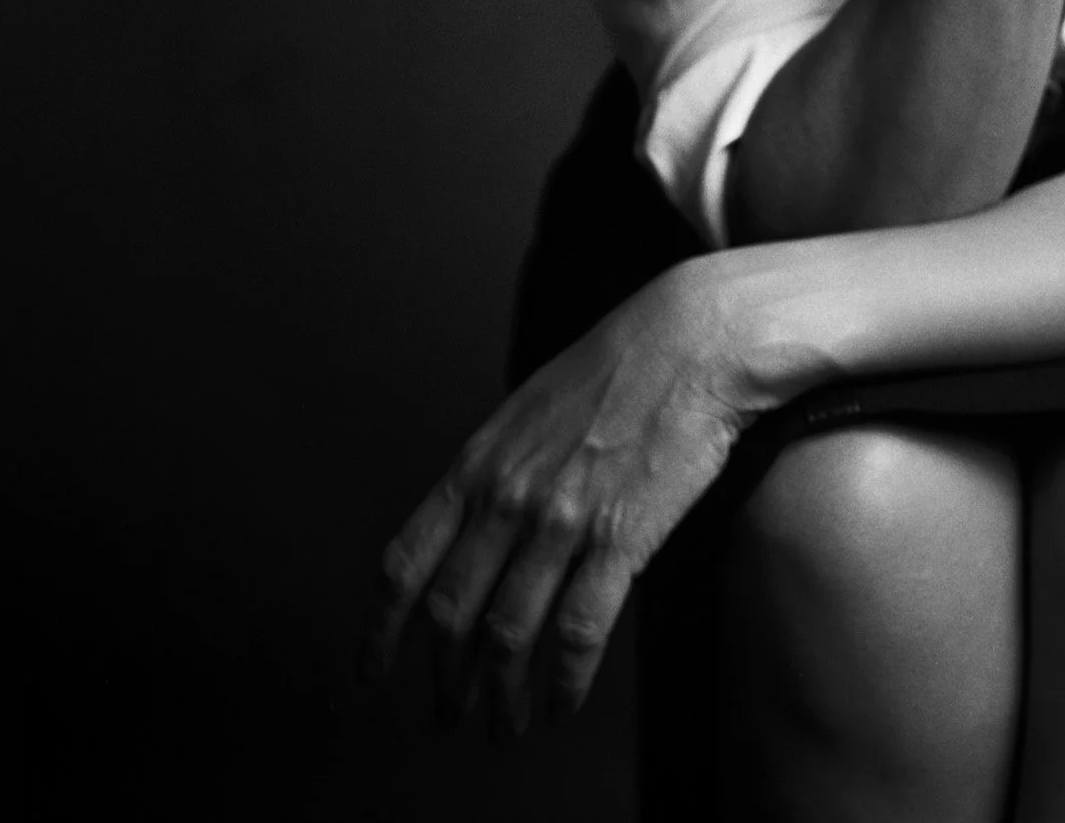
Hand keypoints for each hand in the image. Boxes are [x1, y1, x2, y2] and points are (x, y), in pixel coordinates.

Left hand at [367, 260, 751, 732]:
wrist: (692, 338)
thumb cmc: (618, 368)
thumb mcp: (529, 408)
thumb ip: (494, 470)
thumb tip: (473, 528)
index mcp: (478, 464)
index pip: (405, 564)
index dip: (381, 630)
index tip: (372, 670)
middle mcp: (507, 497)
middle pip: (451, 615)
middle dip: (447, 679)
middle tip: (454, 714)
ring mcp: (560, 520)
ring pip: (508, 636)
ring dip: (501, 697)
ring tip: (506, 727)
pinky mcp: (620, 538)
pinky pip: (577, 631)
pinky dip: (563, 682)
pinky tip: (562, 704)